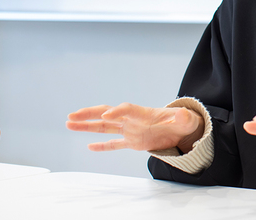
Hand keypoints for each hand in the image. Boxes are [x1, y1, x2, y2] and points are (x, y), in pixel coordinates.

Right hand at [66, 103, 203, 152]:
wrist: (183, 129)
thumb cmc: (184, 122)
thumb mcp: (186, 120)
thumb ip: (182, 117)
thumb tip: (182, 114)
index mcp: (144, 113)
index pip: (127, 109)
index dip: (117, 111)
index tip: (106, 114)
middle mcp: (133, 120)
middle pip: (108, 114)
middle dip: (90, 114)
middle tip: (72, 115)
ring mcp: (131, 130)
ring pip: (105, 127)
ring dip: (88, 126)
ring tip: (69, 124)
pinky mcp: (133, 141)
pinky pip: (114, 143)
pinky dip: (102, 145)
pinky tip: (89, 146)